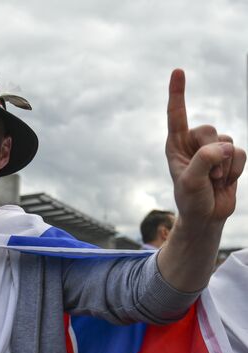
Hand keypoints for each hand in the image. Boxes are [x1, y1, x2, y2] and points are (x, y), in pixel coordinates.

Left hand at [166, 69, 244, 226]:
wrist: (206, 216)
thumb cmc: (190, 199)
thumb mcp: (191, 181)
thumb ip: (204, 161)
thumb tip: (224, 146)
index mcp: (175, 144)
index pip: (176, 114)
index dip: (177, 93)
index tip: (178, 70)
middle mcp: (193, 143)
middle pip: (211, 130)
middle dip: (213, 153)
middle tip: (208, 175)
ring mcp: (212, 149)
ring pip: (228, 141)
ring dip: (224, 165)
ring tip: (214, 181)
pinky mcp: (229, 157)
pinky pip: (241, 152)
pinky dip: (236, 169)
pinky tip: (225, 181)